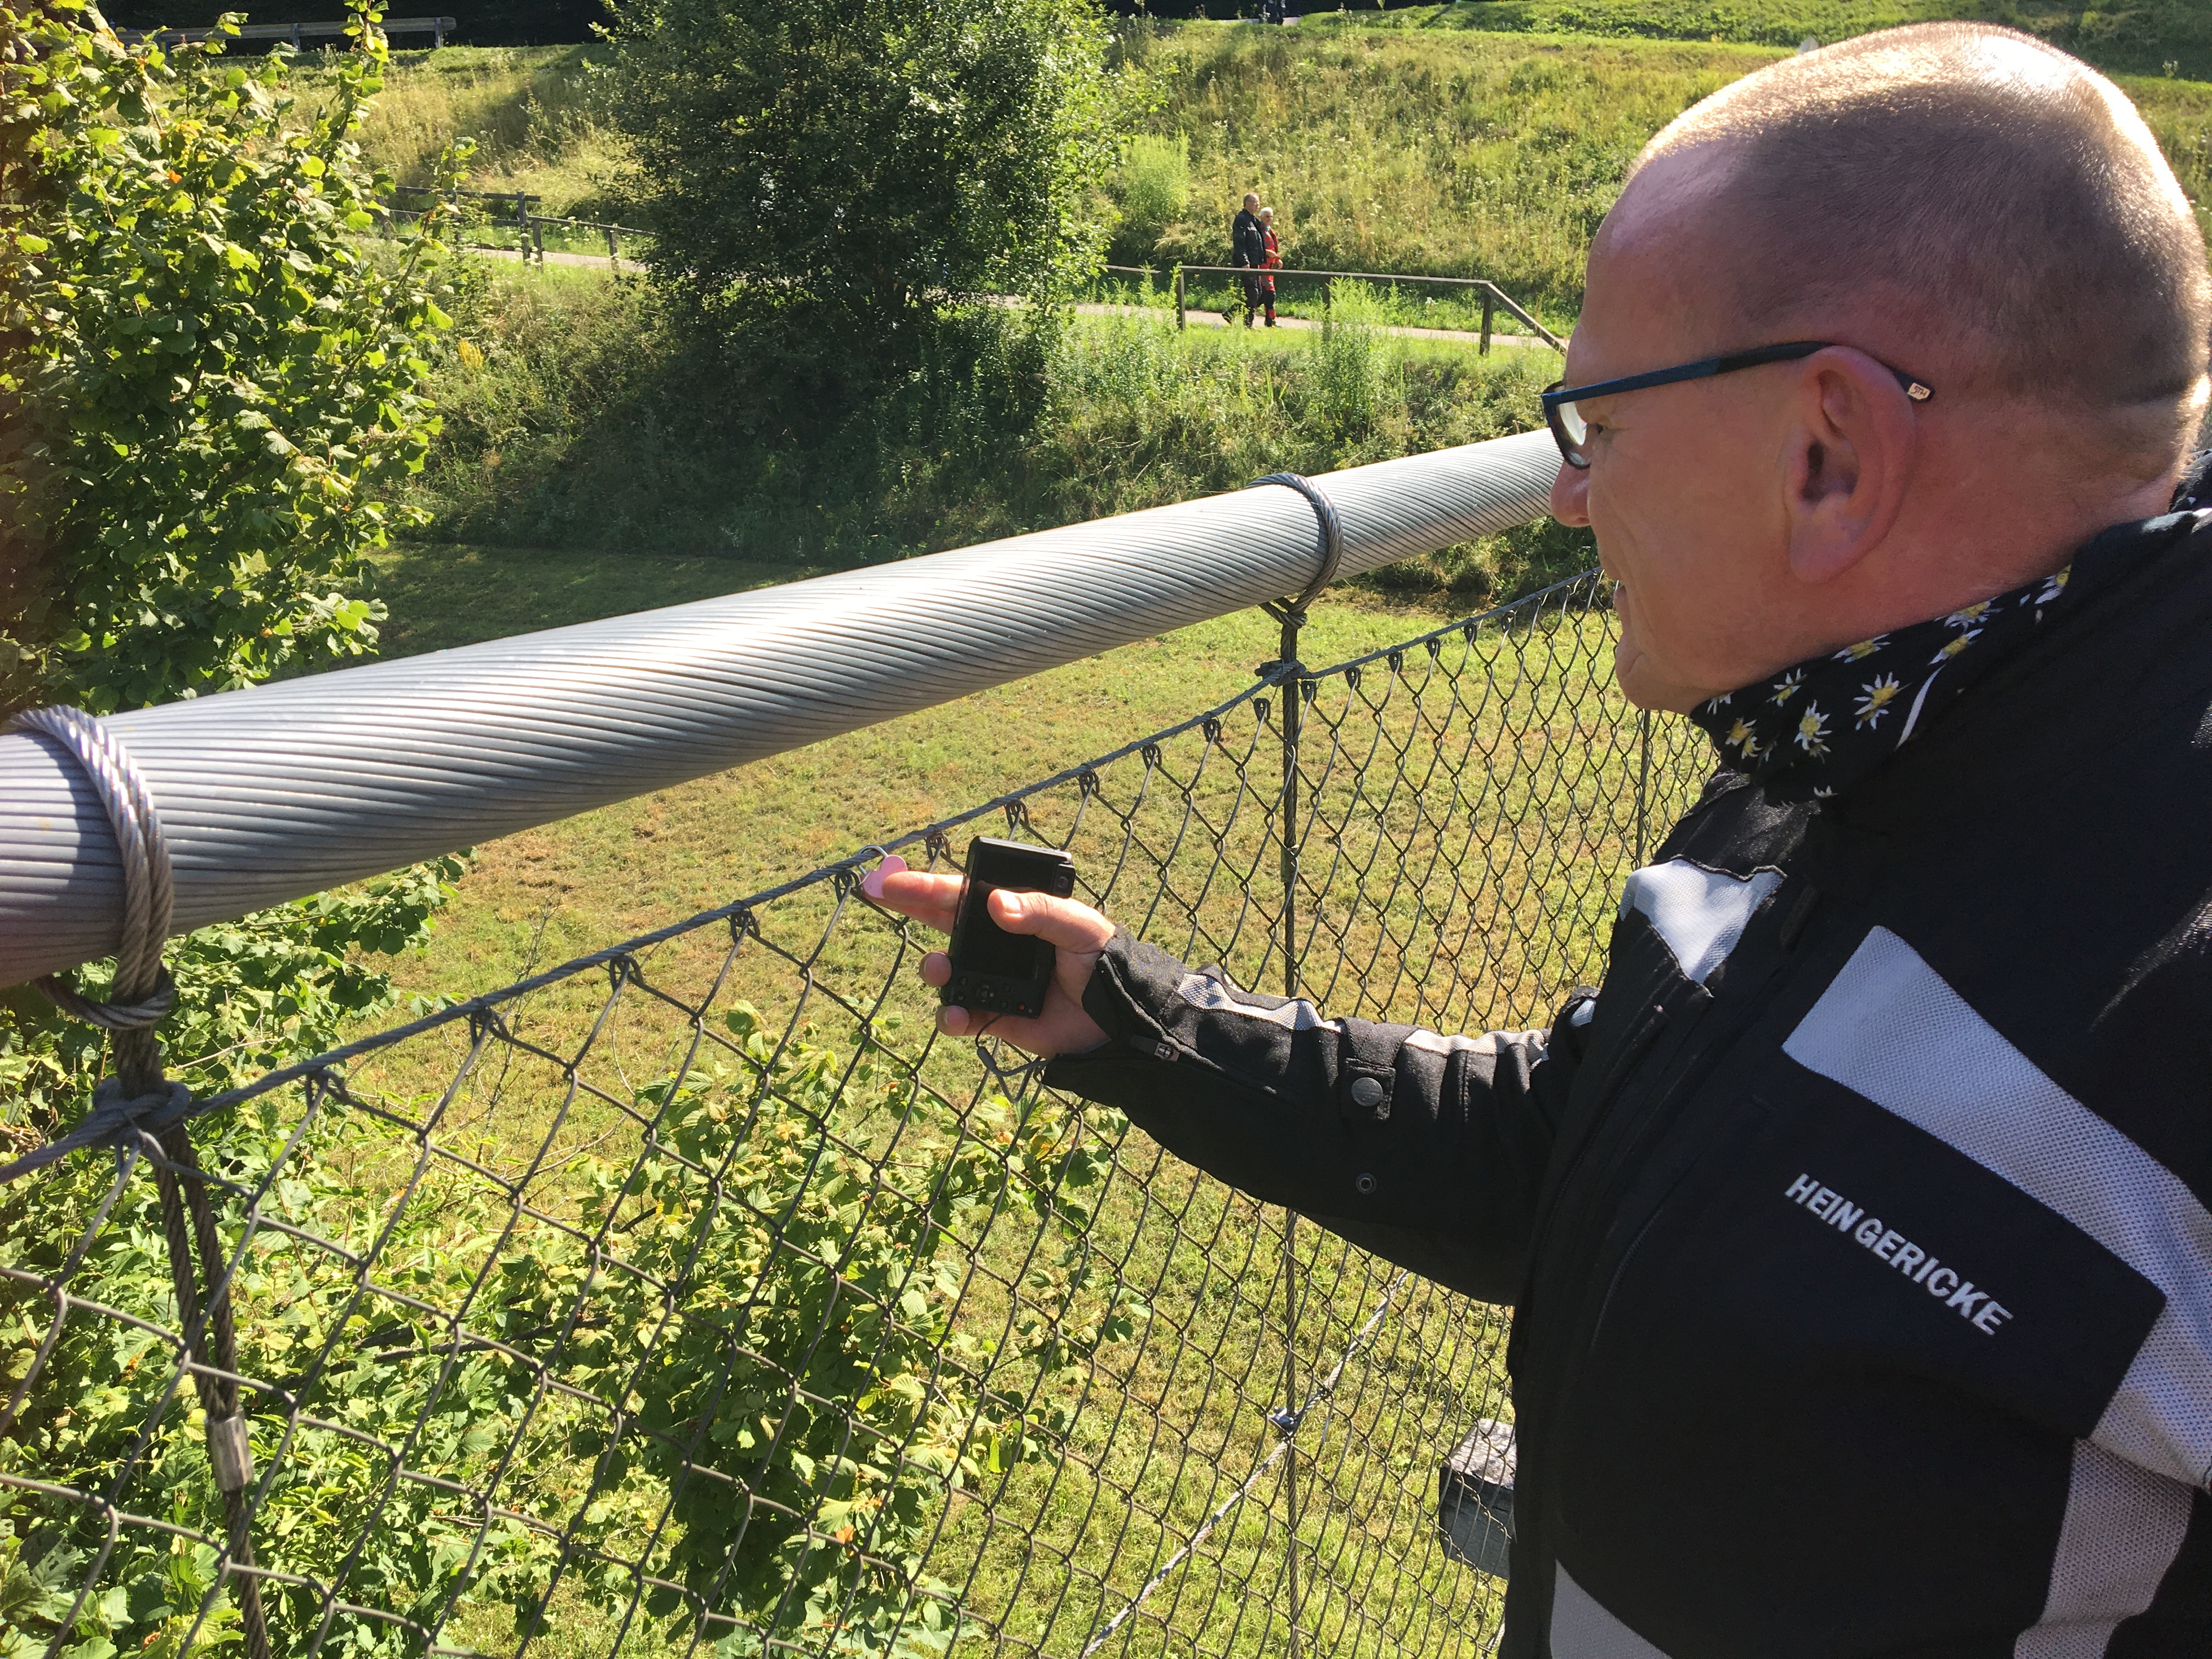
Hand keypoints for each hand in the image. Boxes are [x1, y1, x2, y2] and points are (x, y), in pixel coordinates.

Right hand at [867, 867, 1113, 1057]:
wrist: (1118, 1018)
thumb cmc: (1101, 960)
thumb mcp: (1078, 925)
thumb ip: (1038, 911)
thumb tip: (994, 904)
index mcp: (1014, 912)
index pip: (964, 894)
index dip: (926, 884)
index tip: (893, 878)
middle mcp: (995, 944)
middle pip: (942, 923)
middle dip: (910, 908)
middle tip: (880, 894)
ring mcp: (991, 980)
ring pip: (945, 970)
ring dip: (934, 968)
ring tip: (940, 970)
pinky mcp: (994, 1016)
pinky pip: (961, 1016)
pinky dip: (951, 1017)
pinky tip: (958, 1016)